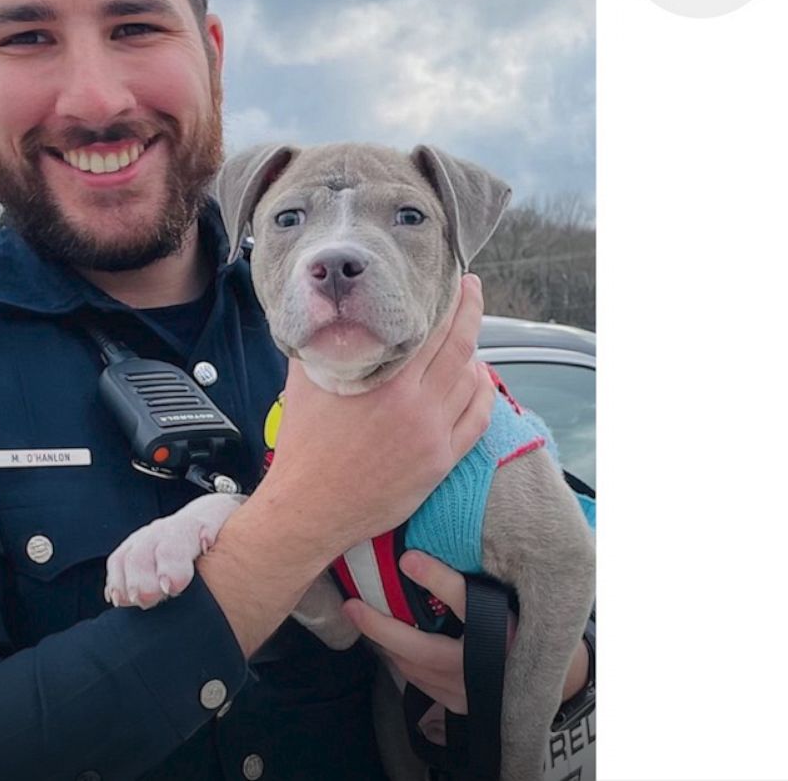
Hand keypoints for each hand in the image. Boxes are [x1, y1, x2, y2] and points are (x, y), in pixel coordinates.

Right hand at [258, 275, 494, 553]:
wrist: (311, 507)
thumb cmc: (304, 446)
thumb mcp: (304, 383)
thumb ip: (321, 344)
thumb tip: (324, 313)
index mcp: (386, 383)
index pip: (430, 328)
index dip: (448, 300)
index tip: (452, 279)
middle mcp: (416, 406)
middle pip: (460, 346)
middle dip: (470, 312)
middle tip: (471, 289)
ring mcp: (433, 435)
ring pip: (473, 381)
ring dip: (475, 354)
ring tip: (467, 337)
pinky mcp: (441, 462)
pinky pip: (478, 419)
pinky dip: (483, 393)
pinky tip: (478, 380)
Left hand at [340, 550, 589, 714]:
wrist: (548, 678)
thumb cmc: (523, 629)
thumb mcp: (507, 600)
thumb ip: (468, 580)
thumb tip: (421, 553)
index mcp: (499, 633)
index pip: (464, 600)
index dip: (437, 578)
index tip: (407, 558)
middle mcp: (479, 668)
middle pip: (421, 649)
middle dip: (381, 627)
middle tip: (353, 605)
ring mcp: (465, 692)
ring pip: (413, 668)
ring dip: (386, 645)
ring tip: (363, 620)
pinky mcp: (456, 704)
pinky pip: (418, 682)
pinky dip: (399, 661)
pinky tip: (386, 643)